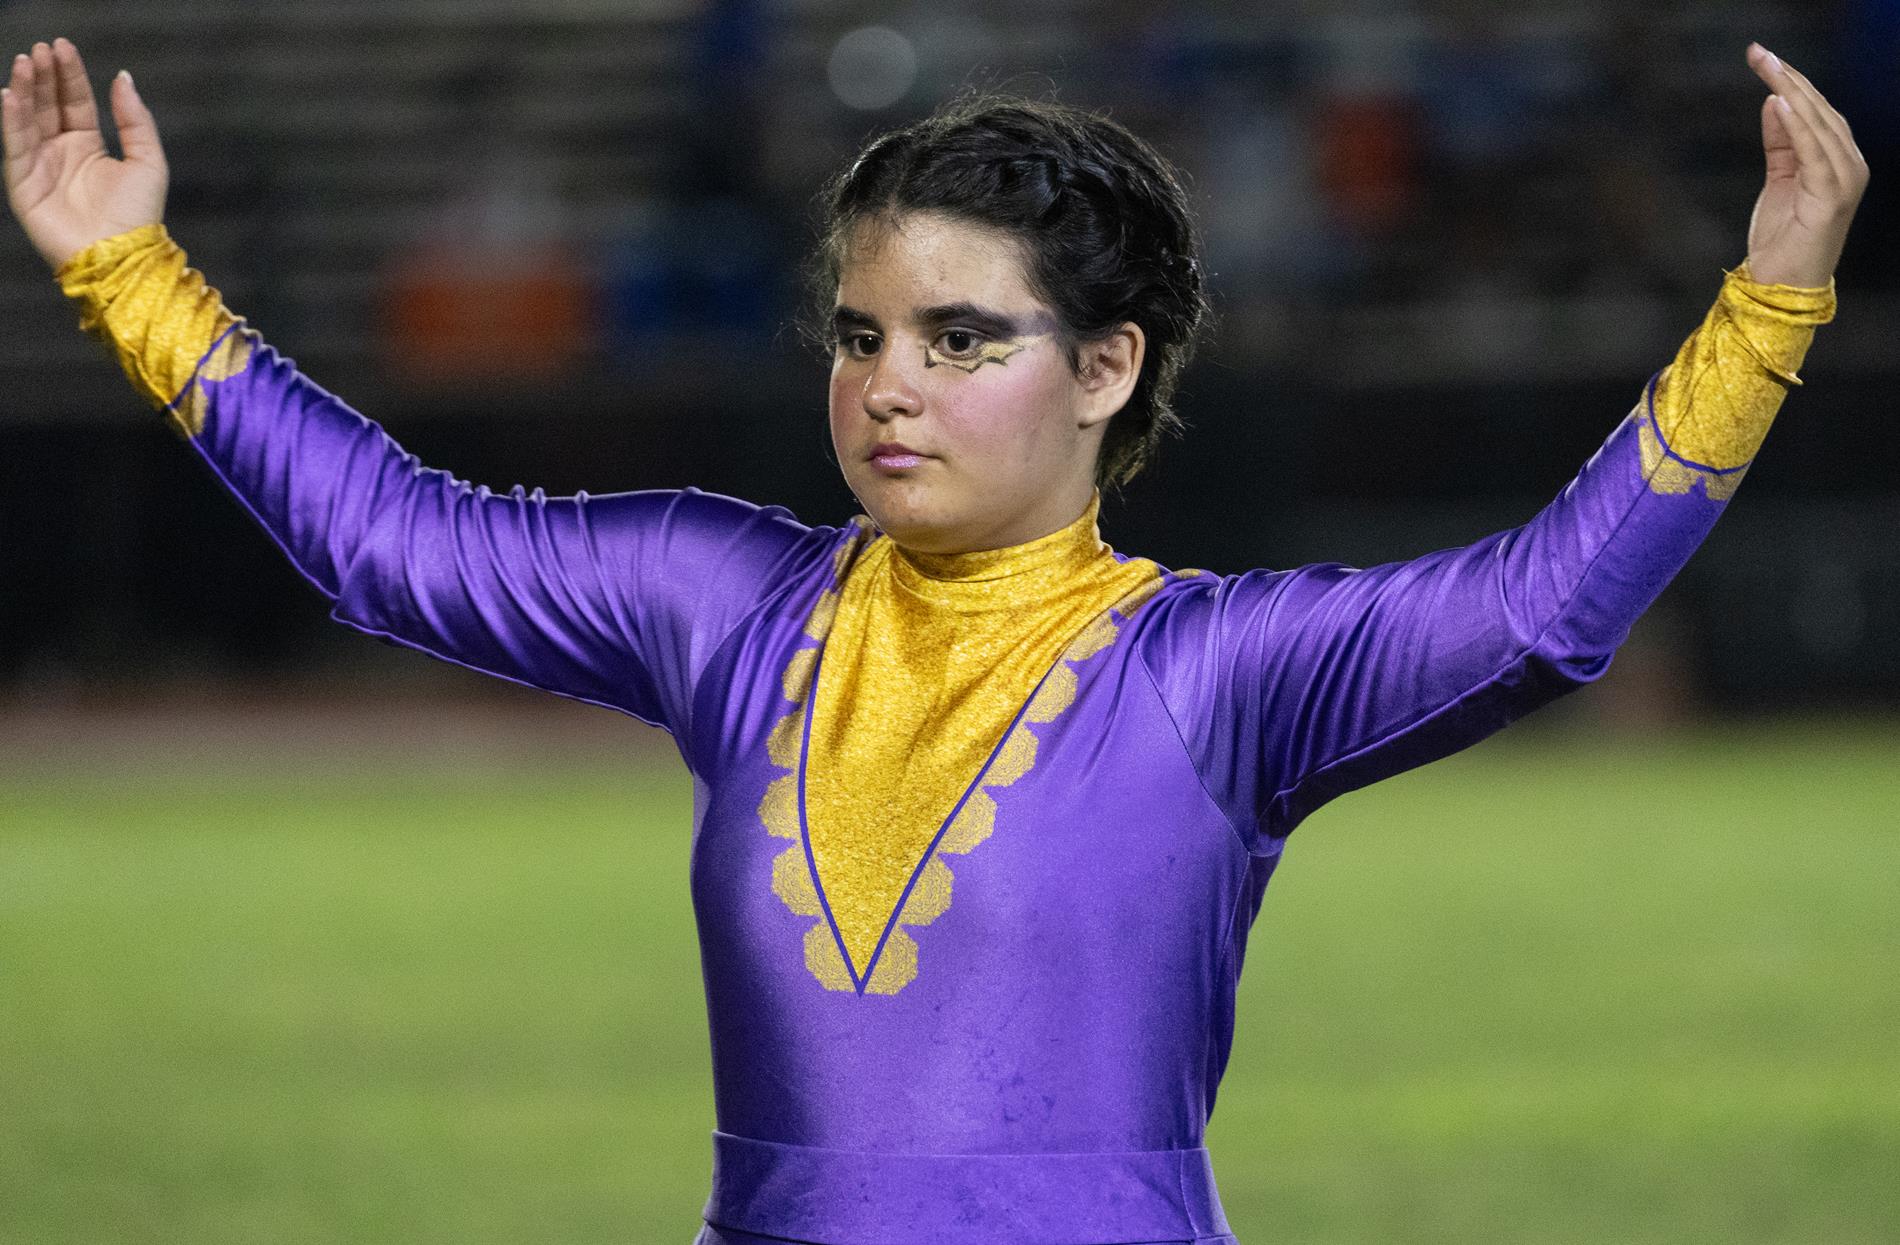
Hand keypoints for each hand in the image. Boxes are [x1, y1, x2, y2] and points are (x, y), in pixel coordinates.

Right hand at [2, 38, 167, 271]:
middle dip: (43, 77)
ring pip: (28, 121)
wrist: (123, 257)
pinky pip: (16, 147)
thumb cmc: (140, 215)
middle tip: (40, 50)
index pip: (75, 101)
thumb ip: (135, 119)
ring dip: (24, 91)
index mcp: (89, 146)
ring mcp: (41, 167)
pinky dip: (11, 121)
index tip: (62, 46)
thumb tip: (124, 77)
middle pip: (47, 106)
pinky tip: (9, 96)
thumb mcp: (148, 160)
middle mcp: (61, 152)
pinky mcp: (24, 186)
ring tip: (24, 64)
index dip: (68, 74)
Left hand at [1743, 42, 1868, 287]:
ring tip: (1767, 66)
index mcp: (1839, 161)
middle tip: (1759, 52)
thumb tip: (1776, 101)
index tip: (1762, 57)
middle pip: (1820, 110)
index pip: (1817, 111)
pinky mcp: (1831, 197)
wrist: (1779, 287)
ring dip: (1792, 91)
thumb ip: (1780, 142)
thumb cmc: (1781, 238)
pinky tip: (1781, 102)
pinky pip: (1814, 153)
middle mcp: (1850, 166)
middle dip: (1788, 78)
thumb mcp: (1779, 179)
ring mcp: (1845, 181)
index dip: (1791, 81)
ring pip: (1819, 125)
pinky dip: (1799, 126)